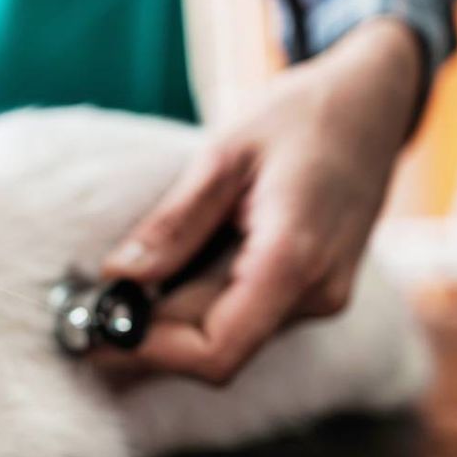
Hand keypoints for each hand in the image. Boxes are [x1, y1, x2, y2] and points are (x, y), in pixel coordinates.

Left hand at [97, 18, 423, 382]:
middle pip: (217, 350)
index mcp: (294, 259)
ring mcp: (320, 298)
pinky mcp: (313, 291)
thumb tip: (118, 277)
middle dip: (147, 341)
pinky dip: (197, 309)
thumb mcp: (225, 154)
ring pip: (230, 339)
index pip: (217, 351)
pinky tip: (161, 283)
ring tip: (114, 296)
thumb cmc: (302, 115)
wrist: (373, 103)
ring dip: (170, 328)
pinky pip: (247, 318)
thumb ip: (175, 223)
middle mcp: (315, 294)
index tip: (95, 332)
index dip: (150, 353)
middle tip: (83, 318)